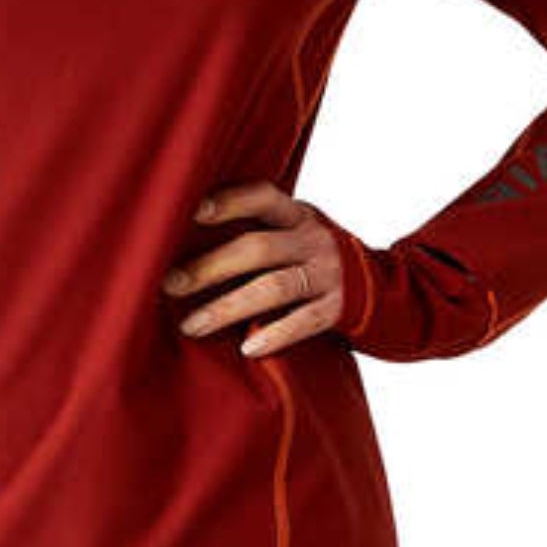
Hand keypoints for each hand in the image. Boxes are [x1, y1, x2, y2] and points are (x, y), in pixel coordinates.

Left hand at [161, 179, 345, 357]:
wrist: (377, 285)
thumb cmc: (309, 254)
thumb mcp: (292, 229)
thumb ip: (255, 229)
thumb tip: (181, 239)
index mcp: (297, 214)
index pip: (262, 197)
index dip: (229, 202)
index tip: (192, 211)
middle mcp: (313, 239)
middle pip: (258, 248)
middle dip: (210, 267)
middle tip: (170, 284)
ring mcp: (327, 274)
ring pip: (274, 289)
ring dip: (228, 308)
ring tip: (192, 325)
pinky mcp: (336, 309)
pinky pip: (304, 322)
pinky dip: (275, 335)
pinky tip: (246, 349)